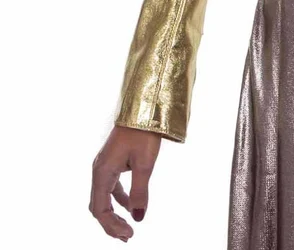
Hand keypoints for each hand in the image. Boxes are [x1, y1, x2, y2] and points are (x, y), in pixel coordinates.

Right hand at [90, 125, 162, 240]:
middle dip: (110, 223)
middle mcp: (98, 170)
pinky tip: (130, 205)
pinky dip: (119, 198)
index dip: (112, 226)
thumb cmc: (143, 133)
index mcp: (102, 172)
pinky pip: (111, 186)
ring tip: (128, 225)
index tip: (129, 234)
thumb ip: (140, 192)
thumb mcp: (145, 164)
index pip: (100, 209)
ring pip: (103, 196)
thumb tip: (139, 217)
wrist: (143, 108)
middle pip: (98, 205)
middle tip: (127, 235)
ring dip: (114, 212)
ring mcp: (104, 165)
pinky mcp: (112, 161)